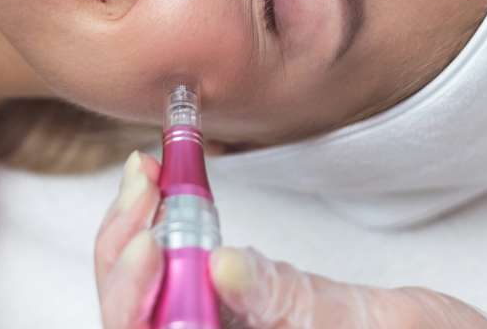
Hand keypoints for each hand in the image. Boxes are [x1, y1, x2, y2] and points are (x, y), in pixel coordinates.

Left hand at [94, 151, 486, 327]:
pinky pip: (178, 264)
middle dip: (128, 248)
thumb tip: (221, 268)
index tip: (151, 242)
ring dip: (139, 226)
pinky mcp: (230, 300)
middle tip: (145, 184)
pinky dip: (166, 219)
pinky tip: (162, 183)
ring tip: (149, 173)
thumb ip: (288, 303)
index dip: (136, 301)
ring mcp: (217, 325)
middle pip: (136, 314)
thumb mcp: (359, 325)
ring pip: (150, 287)